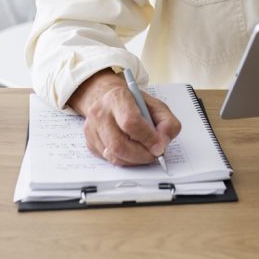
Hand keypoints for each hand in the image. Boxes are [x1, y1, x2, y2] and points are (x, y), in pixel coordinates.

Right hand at [67, 69, 181, 165]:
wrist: (110, 100)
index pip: (131, 122)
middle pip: (119, 144)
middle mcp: (100, 112)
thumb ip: (167, 123)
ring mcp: (92, 128)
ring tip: (145, 154)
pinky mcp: (90, 142)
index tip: (159, 146)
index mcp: (118, 97)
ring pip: (114, 156)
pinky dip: (125, 160)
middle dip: (141, 155)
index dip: (147, 138)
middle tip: (154, 155)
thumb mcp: (157, 106)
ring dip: (134, 160)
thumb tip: (162, 144)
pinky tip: (132, 152)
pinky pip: (109, 160)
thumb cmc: (135, 104)